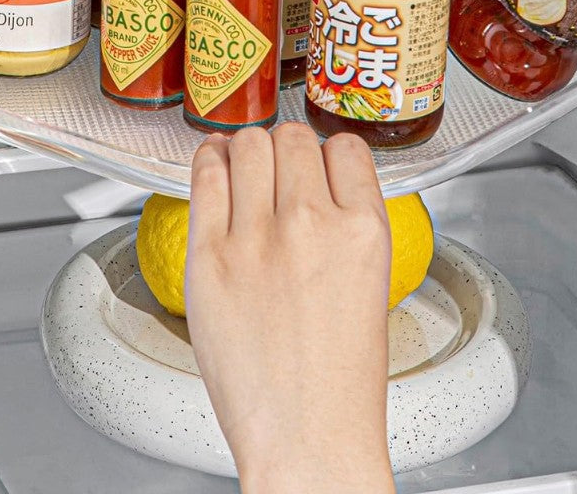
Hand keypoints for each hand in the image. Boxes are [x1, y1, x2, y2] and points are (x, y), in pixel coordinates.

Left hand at [184, 124, 392, 493]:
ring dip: (248, 148)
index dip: (329, 153)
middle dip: (286, 148)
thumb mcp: (371, 284)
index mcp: (364, 231)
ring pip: (249, 144)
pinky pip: (205, 176)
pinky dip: (209, 160)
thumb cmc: (339, 379)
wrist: (307, 438)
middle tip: (278, 167)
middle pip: (293, 137)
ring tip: (243, 161)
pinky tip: (213, 163)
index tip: (318, 162)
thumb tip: (322, 186)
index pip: (345, 148)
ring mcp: (257, 238)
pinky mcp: (209, 257)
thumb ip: (348, 226)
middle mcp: (312, 224)